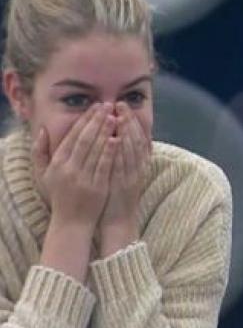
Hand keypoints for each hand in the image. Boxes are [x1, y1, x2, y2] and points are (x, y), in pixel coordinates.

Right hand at [32, 102, 117, 229]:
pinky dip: (110, 152)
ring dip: (106, 132)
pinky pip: (104, 166)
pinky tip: (117, 139)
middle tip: (108, 105)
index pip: (73, 136)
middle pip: (85, 139)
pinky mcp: (97, 187)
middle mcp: (69, 169)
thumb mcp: (43, 174)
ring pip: (96, 150)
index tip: (96, 106)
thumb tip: (42, 130)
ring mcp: (83, 178)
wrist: (71, 222)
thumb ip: (40, 152)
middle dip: (97, 120)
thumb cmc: (59, 195)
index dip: (85, 120)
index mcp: (57, 163)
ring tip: (115, 117)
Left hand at [97, 102, 150, 256]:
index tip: (124, 106)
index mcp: (139, 163)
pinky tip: (115, 138)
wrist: (118, 221)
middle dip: (129, 120)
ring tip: (118, 115)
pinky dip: (120, 151)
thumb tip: (121, 136)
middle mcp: (138, 167)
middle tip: (121, 104)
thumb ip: (126, 156)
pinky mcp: (124, 184)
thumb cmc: (116, 196)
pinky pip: (123, 164)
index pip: (139, 136)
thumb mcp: (125, 174)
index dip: (133, 120)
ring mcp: (132, 175)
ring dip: (125, 131)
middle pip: (137, 139)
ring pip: (132, 149)